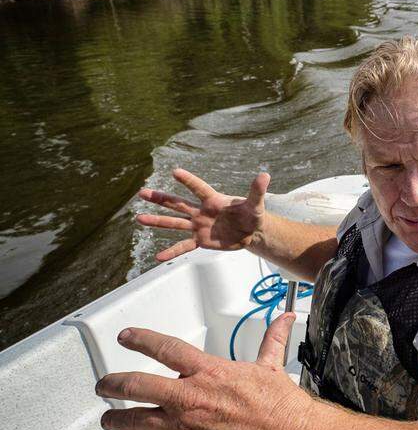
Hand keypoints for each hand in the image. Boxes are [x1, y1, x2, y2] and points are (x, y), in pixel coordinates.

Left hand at [97, 313, 313, 429]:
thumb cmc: (281, 405)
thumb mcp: (272, 366)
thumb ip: (271, 341)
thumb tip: (284, 319)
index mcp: (209, 372)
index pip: (166, 349)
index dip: (142, 340)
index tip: (127, 337)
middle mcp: (191, 397)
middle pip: (137, 385)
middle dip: (113, 384)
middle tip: (105, 385)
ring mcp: (185, 427)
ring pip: (135, 420)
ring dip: (116, 419)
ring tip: (109, 420)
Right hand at [137, 168, 269, 260]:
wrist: (250, 232)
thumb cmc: (252, 215)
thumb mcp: (256, 204)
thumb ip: (257, 191)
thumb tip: (265, 175)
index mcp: (213, 200)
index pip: (199, 188)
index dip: (189, 180)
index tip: (176, 171)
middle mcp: (201, 212)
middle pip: (178, 204)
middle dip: (161, 198)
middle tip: (142, 192)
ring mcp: (199, 226)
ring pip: (175, 223)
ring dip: (157, 222)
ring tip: (139, 219)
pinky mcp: (201, 240)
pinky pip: (183, 246)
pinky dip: (171, 252)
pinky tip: (157, 257)